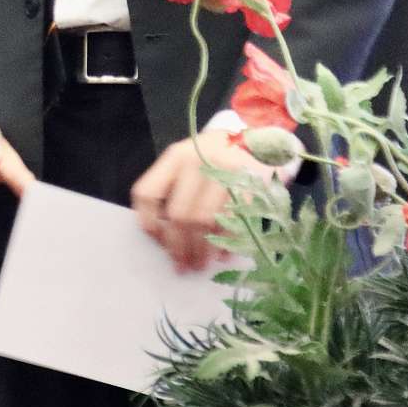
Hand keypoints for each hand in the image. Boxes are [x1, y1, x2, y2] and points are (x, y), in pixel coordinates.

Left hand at [130, 128, 264, 271]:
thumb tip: (163, 235)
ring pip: (205, 222)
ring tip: (199, 265)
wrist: (259, 140)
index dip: (148, 222)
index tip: (157, 241)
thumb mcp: (188, 161)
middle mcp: (198, 162)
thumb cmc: (215, 157)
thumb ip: (172, 188)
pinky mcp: (250, 186)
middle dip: (178, 247)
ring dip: (201, 251)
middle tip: (181, 266)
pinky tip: (222, 255)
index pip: (148, 193)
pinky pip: (233, 222)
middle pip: (179, 214)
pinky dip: (225, 244)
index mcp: (175, 157)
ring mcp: (225, 174)